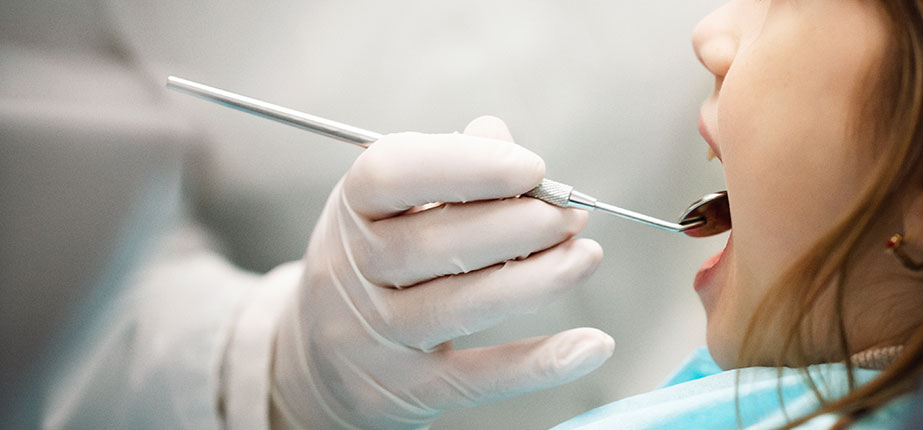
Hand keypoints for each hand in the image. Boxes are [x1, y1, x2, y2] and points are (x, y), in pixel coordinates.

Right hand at [270, 116, 611, 428]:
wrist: (320, 366)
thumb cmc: (374, 267)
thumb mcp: (389, 207)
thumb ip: (445, 168)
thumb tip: (499, 136)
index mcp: (349, 211)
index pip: (392, 173)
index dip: (466, 164)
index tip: (532, 166)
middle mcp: (351, 274)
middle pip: (434, 244)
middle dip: (518, 224)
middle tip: (572, 215)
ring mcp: (376, 338)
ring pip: (460, 307)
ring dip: (536, 280)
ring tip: (585, 256)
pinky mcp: (410, 391)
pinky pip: (482, 377)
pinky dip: (542, 363)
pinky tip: (591, 344)